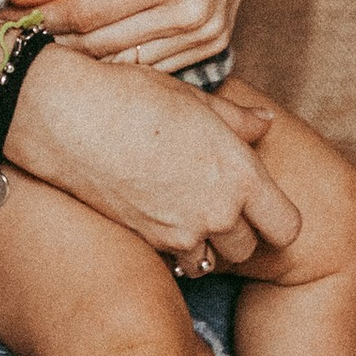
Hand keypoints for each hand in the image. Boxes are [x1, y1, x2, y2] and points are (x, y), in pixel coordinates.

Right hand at [0, 35, 300, 267]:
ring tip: (183, 209)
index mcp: (240, 174)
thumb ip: (238, 120)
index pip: (287, 228)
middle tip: (215, 201)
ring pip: (209, 260)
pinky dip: (170, 246)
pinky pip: (173, 259)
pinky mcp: (147, 243)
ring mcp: (180, 233)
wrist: (68, 116)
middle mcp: (217, 212)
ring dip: (203, 243)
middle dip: (237, 231)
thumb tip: (265, 125)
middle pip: (248, 249)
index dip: (277, 219)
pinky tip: (154, 213)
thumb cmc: (133, 95)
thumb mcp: (194, 99)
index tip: (259, 204)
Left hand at [6, 0, 267, 73]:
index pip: (83, 13)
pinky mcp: (213, 45)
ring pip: (124, 66)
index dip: (39, 17)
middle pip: (101, 46)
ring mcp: (206, 35)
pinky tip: (93, 47)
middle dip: (54, 41)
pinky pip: (152, 68)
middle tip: (18, 33)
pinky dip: (119, 60)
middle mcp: (190, 13)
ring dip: (84, 57)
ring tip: (49, 42)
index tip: (7, 15)